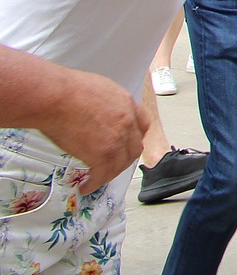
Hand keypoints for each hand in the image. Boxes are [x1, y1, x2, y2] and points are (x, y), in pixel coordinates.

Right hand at [41, 68, 146, 192]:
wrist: (56, 97)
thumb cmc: (68, 89)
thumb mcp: (100, 88)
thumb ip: (108, 104)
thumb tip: (100, 114)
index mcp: (127, 104)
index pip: (142, 126)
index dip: (134, 138)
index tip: (127, 145)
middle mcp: (127, 122)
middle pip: (133, 148)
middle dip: (123, 159)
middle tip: (111, 165)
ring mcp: (117, 139)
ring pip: (120, 164)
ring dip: (109, 174)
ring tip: (97, 179)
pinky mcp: (102, 154)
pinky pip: (102, 175)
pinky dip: (95, 183)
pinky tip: (86, 186)